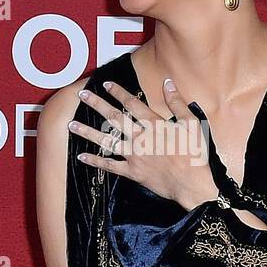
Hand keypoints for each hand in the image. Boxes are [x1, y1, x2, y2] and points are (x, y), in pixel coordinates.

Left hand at [71, 77, 219, 211]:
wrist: (192, 184)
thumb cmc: (195, 154)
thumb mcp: (191, 123)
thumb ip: (177, 102)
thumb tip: (168, 83)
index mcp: (154, 125)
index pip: (132, 104)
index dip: (118, 92)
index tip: (105, 84)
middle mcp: (140, 138)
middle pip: (114, 118)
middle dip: (96, 105)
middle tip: (82, 95)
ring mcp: (134, 156)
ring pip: (106, 141)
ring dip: (88, 132)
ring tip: (72, 124)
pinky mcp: (132, 172)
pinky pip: (110, 166)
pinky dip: (95, 162)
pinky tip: (82, 156)